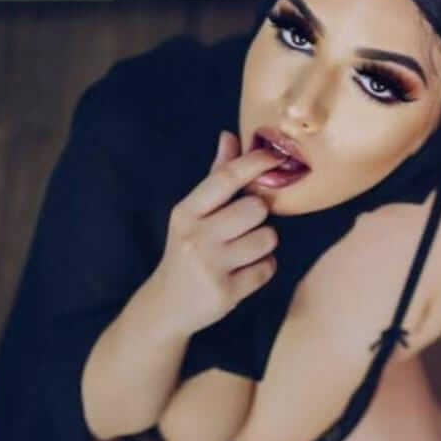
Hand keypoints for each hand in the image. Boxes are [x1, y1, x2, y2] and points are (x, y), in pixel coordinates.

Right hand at [152, 130, 287, 334]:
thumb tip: (229, 136)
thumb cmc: (186, 250)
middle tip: (246, 226)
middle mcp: (195, 236)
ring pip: (267, 239)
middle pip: (255, 208)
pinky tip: (243, 272)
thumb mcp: (193, 213)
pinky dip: (262, 268)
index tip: (275, 156)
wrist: (165, 305)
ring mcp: (210, 266)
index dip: (255, 162)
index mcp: (186, 211)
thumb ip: (216, 176)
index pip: (226, 178)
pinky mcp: (226, 293)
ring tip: (244, 251)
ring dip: (263, 244)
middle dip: (259, 216)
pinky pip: (267, 269)